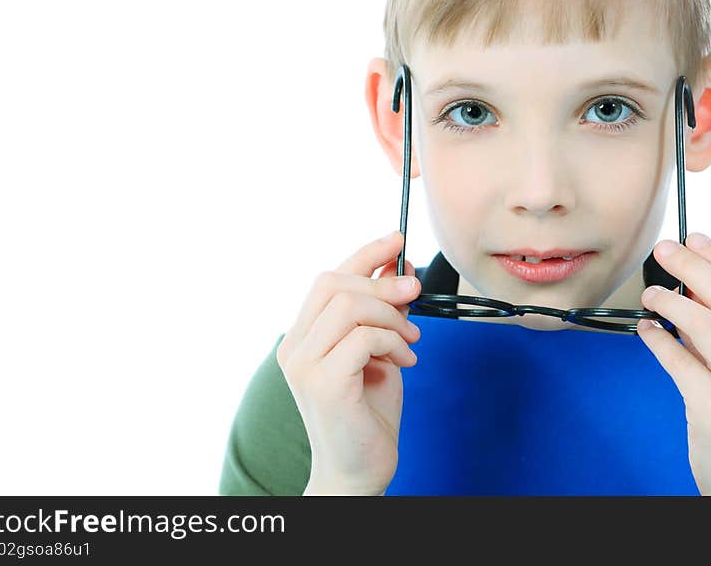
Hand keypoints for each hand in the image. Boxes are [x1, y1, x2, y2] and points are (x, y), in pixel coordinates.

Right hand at [276, 230, 421, 495]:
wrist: (359, 470)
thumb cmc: (367, 413)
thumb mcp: (379, 351)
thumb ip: (381, 314)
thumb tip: (399, 269)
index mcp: (302, 337)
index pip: (327, 278)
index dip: (364, 254)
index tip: (398, 240)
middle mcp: (293, 347)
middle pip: (333, 283)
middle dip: (383, 283)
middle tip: (416, 296)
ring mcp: (303, 365)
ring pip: (349, 305)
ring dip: (392, 317)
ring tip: (410, 342)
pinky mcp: (322, 384)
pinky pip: (364, 338)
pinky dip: (393, 342)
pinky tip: (404, 363)